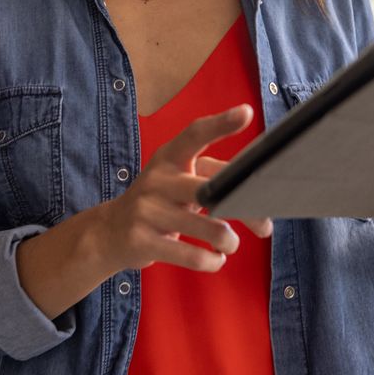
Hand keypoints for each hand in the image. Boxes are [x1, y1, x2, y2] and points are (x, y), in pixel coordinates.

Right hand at [94, 104, 271, 274]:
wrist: (109, 232)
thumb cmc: (160, 203)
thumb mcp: (176, 181)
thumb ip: (213, 180)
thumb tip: (260, 199)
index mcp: (169, 157)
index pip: (196, 134)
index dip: (221, 124)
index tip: (246, 113)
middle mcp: (157, 179)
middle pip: (211, 189)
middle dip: (246, 209)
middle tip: (265, 226)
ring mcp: (147, 210)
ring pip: (208, 228)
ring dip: (228, 241)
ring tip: (230, 244)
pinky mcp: (142, 241)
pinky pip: (191, 256)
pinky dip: (211, 261)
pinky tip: (215, 259)